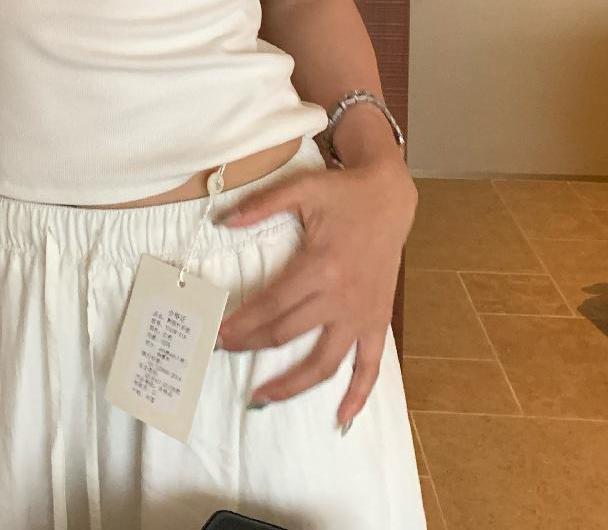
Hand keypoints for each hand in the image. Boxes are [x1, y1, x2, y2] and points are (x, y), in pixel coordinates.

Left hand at [213, 155, 417, 428]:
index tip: (218, 334)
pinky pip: (370, 366)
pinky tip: (341, 418)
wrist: (389, 197)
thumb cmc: (342, 193)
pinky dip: (358, 395)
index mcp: (319, 266)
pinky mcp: (378, 321)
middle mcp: (340, 297)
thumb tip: (222, 221)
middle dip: (250, 346)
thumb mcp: (300, 189)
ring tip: (261, 397)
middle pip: (287, 334)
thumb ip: (261, 206)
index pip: (271, 306)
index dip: (242, 323)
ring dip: (291, 385)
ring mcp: (361, 314)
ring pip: (324, 362)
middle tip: (223, 351)